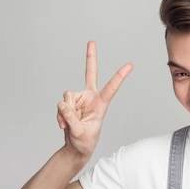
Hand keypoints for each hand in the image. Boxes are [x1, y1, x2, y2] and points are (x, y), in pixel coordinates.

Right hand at [57, 41, 132, 158]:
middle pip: (90, 73)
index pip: (111, 88)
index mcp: (101, 104)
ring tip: (69, 125)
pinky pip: (60, 104)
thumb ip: (71, 118)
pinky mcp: (69, 103)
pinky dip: (60, 116)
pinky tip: (64, 125)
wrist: (76, 147)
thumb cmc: (84, 142)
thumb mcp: (79, 132)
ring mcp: (79, 99)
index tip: (129, 65)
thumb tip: (63, 104)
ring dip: (65, 112)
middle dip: (90, 57)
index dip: (119, 76)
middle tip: (92, 42)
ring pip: (67, 96)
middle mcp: (90, 97)